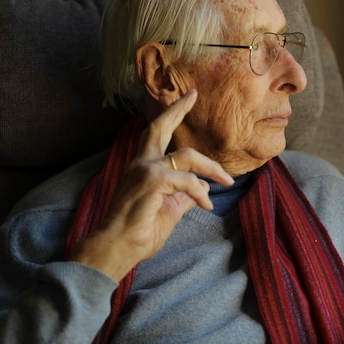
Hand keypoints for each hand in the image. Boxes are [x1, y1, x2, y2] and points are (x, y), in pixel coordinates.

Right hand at [70, 89, 232, 278]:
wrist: (117, 248)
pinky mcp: (152, 181)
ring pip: (187, 156)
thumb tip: (203, 188)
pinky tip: (206, 205)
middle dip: (178, 109)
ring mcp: (145, 170)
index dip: (172, 115)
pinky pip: (188, 180)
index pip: (157, 134)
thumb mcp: (169, 210)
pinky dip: (200, 191)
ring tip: (226, 182)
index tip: (187, 99)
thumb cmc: (139, 232)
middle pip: (160, 127)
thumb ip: (183, 195)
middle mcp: (141, 163)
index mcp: (144, 167)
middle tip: (193, 95)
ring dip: (211, 168)